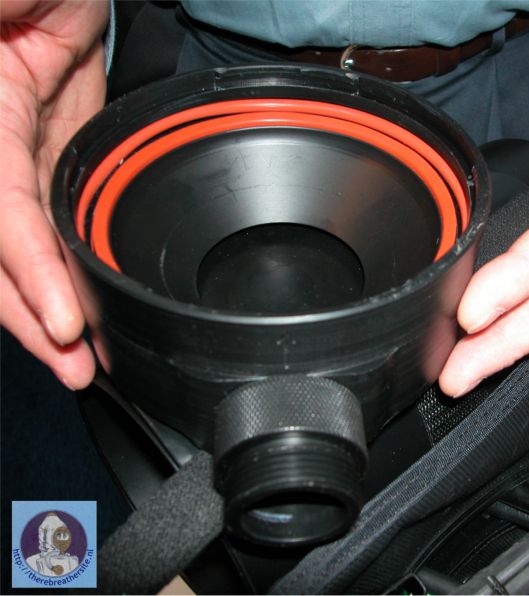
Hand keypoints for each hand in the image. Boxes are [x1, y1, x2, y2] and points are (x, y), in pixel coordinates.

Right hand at [0, 0, 107, 388]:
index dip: (21, 267)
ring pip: (21, 248)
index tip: (56, 321)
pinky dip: (60, 270)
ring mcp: (15, 161)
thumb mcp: (4, 2)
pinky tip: (78, 308)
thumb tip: (8, 91)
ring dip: (45, 307)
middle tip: (70, 365)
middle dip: (27, 312)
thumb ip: (0, 29)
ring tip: (76, 360)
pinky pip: (48, 225)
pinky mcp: (46, 163)